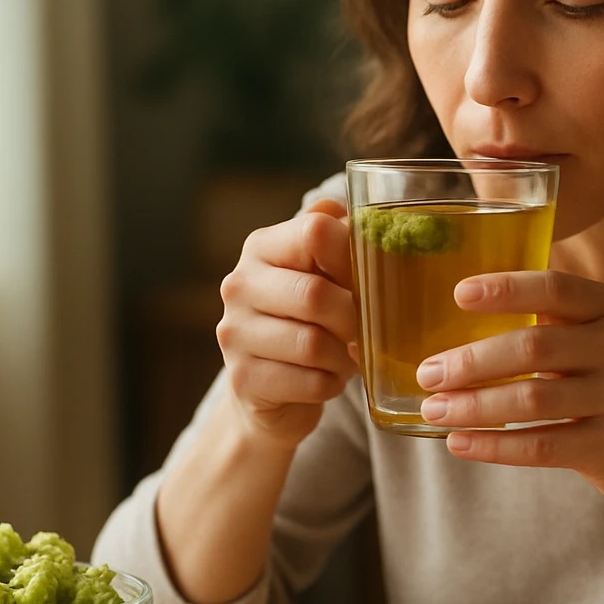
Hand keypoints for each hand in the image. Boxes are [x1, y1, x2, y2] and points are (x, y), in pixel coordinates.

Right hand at [214, 198, 358, 449]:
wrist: (272, 389)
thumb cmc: (310, 321)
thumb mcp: (324, 274)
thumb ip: (339, 239)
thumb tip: (358, 214)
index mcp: (263, 247)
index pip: (316, 232)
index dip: (353, 257)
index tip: (369, 280)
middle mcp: (239, 284)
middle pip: (315, 295)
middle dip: (354, 318)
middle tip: (366, 330)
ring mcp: (235, 333)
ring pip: (313, 344)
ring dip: (344, 356)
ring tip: (346, 355)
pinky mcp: (242, 379)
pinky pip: (309, 382)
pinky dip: (331, 384)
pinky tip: (327, 379)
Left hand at [416, 270, 603, 523]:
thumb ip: (554, 327)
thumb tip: (461, 321)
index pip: (555, 287)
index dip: (505, 288)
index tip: (459, 294)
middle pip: (534, 346)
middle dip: (472, 360)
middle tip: (428, 372)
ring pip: (532, 398)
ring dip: (473, 405)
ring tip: (433, 409)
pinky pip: (542, 445)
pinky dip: (494, 445)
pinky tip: (459, 443)